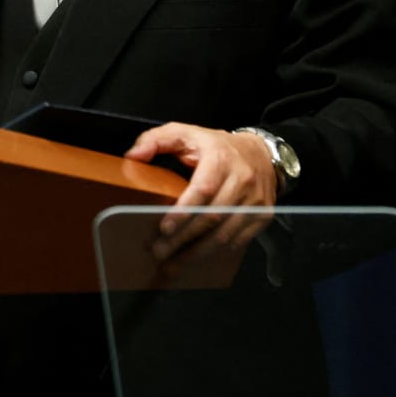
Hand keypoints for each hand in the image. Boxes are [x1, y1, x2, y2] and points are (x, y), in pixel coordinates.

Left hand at [125, 122, 275, 269]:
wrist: (260, 153)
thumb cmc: (216, 145)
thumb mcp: (184, 132)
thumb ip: (155, 140)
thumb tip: (133, 156)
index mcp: (220, 158)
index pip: (203, 189)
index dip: (184, 211)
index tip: (165, 228)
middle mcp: (242, 180)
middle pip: (212, 217)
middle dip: (184, 238)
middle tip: (160, 251)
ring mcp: (254, 201)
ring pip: (225, 234)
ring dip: (198, 252)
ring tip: (173, 264)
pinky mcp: (262, 217)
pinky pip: (238, 241)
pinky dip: (216, 253)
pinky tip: (197, 259)